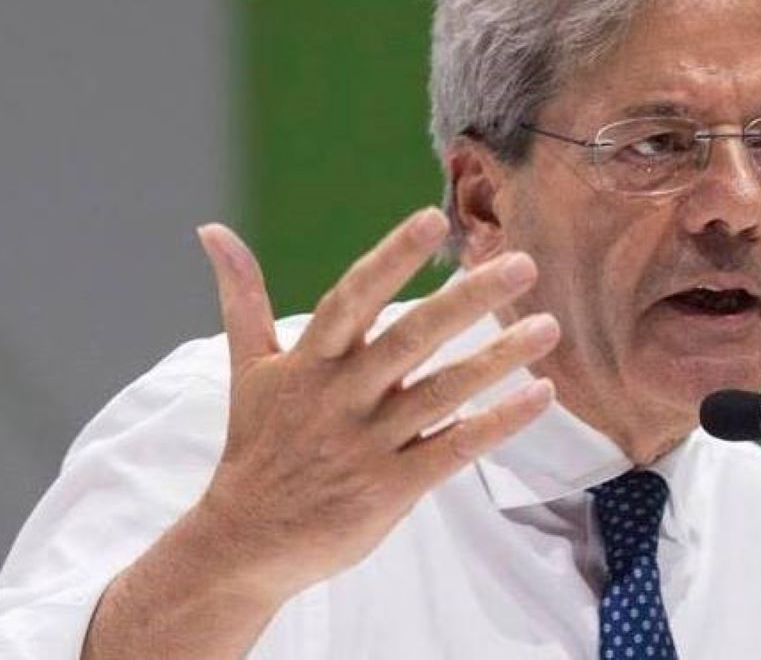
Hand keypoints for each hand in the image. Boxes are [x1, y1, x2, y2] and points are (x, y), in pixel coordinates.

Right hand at [192, 207, 557, 605]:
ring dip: (498, 359)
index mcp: (309, 362)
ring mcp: (367, 445)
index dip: (391, 258)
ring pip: (443, 393)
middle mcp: (340, 397)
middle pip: (411, 339)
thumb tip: (212, 230)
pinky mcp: (390, 488)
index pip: (353, 297)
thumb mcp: (249, 368)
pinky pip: (454, 448)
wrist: (244, 543)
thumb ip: (243, 296)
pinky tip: (540, 395)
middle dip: (468, 300)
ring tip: (549, 327)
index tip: (432, 217)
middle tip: (523, 264)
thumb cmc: (257, 445)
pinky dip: (498, 423)